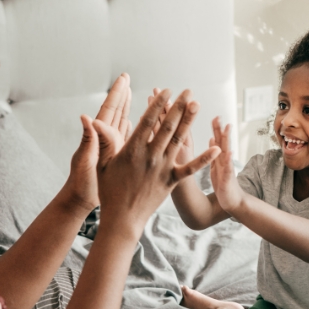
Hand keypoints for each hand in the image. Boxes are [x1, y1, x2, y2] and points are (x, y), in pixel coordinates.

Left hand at [63, 74, 131, 211]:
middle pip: (116, 111)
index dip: (117, 94)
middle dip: (122, 94)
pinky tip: (137, 121)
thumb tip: (84, 116)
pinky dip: (132, 126)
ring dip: (127, 107)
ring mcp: (111, 146)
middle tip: (127, 78)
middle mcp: (105, 138)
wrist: (81, 200)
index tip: (124, 79)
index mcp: (99, 136)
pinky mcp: (116, 155)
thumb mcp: (85, 160)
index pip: (109, 110)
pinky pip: (127, 136)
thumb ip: (87, 139)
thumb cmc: (82, 182)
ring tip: (133, 92)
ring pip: (122, 121)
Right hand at [92, 89, 220, 239]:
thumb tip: (91, 119)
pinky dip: (204, 159)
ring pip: (179, 140)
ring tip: (197, 105)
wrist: (123, 218)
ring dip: (189, 122)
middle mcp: (151, 156)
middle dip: (178, 107)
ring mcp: (163, 168)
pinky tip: (217, 149)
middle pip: (167, 127)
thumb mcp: (102, 164)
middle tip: (188, 91)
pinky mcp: (172, 181)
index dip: (158, 105)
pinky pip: (191, 168)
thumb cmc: (109, 190)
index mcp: (133, 150)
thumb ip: (103, 140)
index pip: (148, 122)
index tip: (166, 90)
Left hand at [209, 117, 244, 212]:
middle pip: (222, 141)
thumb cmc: (224, 184)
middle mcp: (224, 161)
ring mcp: (227, 168)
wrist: (233, 202)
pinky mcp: (228, 178)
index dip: (215, 128)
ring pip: (226, 151)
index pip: (217, 140)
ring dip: (227, 139)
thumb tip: (212, 138)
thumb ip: (214, 153)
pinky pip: (228, 168)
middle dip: (219, 128)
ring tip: (227, 127)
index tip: (214, 116)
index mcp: (218, 158)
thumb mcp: (216, 166)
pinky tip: (229, 152)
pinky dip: (228, 159)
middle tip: (217, 115)